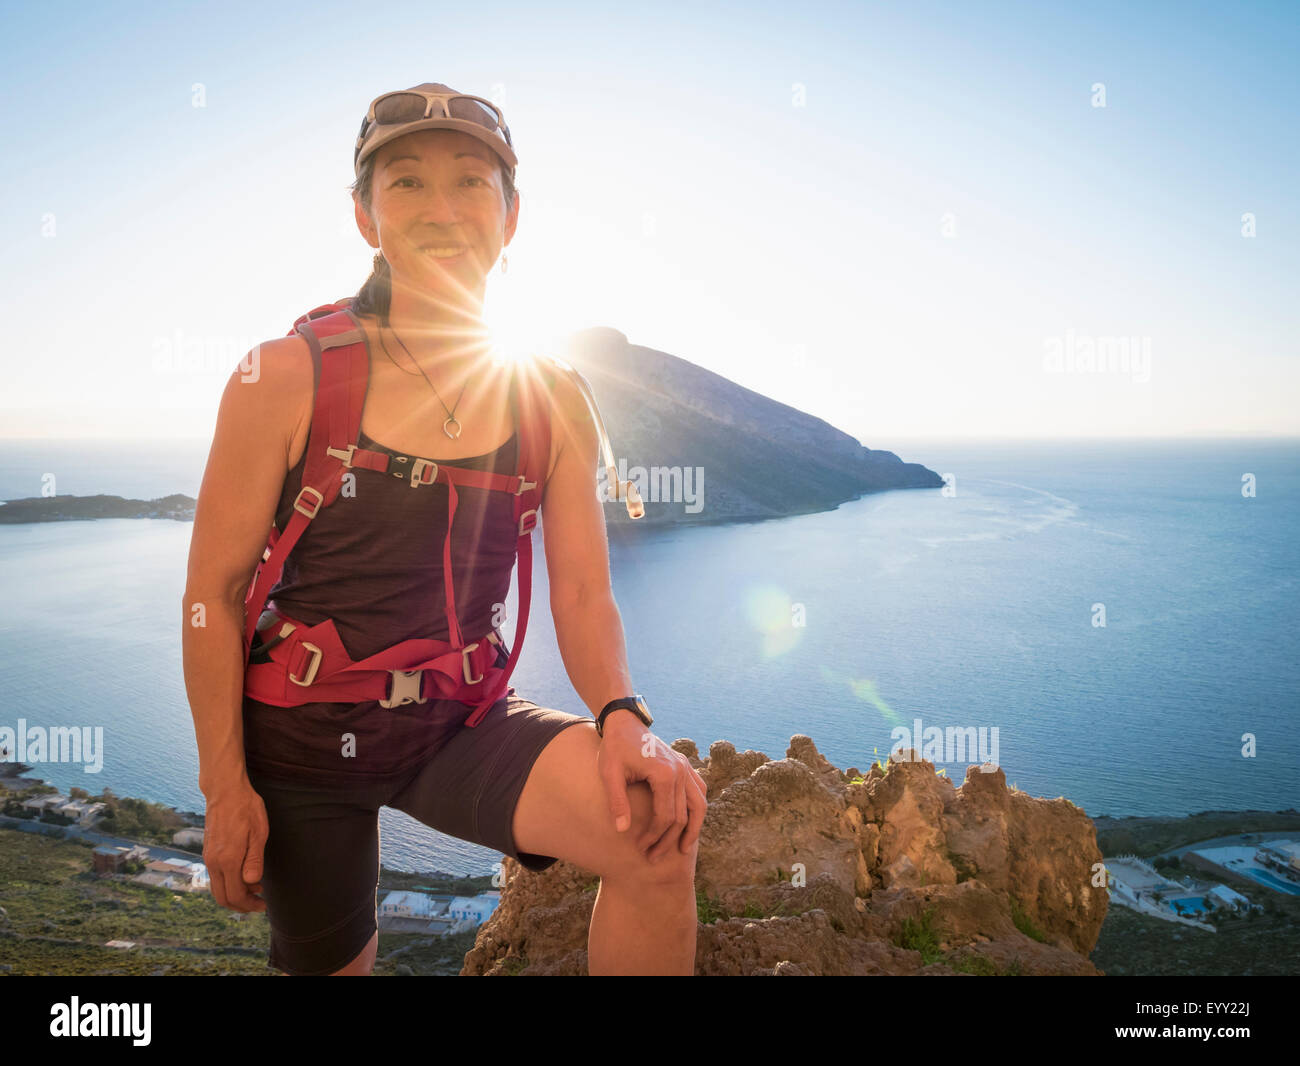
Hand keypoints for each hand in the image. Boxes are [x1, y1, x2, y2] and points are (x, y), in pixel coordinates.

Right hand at [203, 778, 268, 912]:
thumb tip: (252, 883)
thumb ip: (254, 860)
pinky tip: (244, 874)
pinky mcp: (208, 851)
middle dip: (241, 905)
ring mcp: (209, 857)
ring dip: (236, 893)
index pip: (235, 896)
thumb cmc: (246, 809)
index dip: (249, 905)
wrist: (225, 790)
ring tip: (256, 887)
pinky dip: (229, 882)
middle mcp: (214, 862)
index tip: (264, 905)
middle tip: (260, 902)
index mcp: (227, 860)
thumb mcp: (258, 833)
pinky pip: (216, 876)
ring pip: (218, 888)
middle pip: (222, 897)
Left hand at [596, 711, 707, 861]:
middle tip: (654, 856)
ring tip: (683, 849)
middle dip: (669, 840)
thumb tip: (622, 830)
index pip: (665, 816)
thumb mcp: (609, 773)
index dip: (654, 836)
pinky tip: (690, 823)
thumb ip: (617, 801)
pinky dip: (697, 809)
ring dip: (692, 829)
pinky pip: (699, 791)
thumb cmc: (614, 747)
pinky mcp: (684, 765)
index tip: (641, 848)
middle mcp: (680, 770)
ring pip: (699, 805)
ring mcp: (685, 767)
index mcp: (664, 773)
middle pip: (683, 815)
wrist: (624, 723)